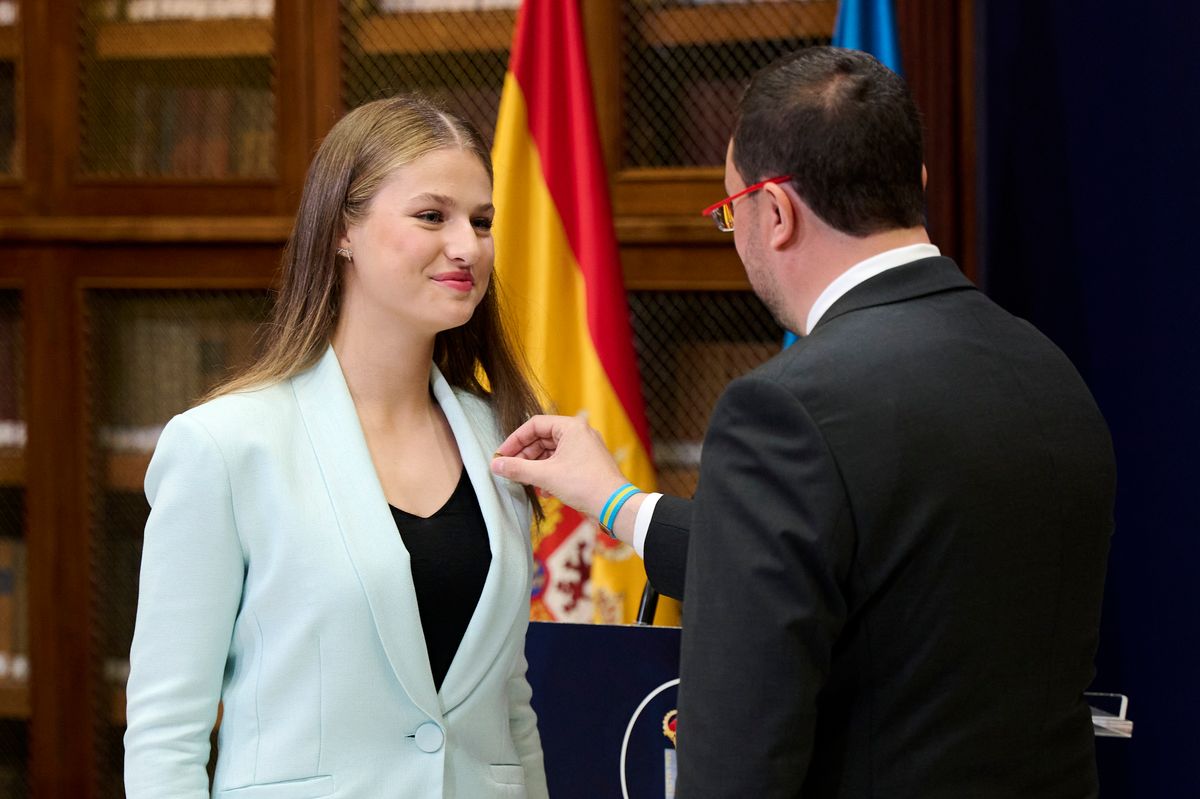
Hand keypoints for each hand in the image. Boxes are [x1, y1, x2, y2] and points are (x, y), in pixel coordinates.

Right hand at [491, 414, 630, 523]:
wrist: (614, 505)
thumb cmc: (584, 484)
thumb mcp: (545, 476)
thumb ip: (518, 468)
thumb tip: (495, 465)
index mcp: (571, 427)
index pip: (534, 425)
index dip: (515, 440)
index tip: (502, 455)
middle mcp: (579, 433)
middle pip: (542, 438)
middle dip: (525, 456)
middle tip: (510, 470)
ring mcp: (585, 449)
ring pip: (551, 452)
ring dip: (536, 467)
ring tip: (524, 482)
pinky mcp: (587, 464)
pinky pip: (562, 463)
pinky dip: (549, 473)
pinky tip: (543, 490)